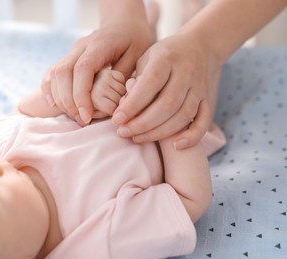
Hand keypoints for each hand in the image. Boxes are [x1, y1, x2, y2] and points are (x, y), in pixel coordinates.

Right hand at [41, 5, 151, 124]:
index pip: (83, 70)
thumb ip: (124, 76)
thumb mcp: (138, 56)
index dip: (81, 95)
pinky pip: (52, 73)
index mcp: (100, 45)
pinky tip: (54, 105)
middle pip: (63, 72)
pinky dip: (50, 89)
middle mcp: (82, 46)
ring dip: (60, 98)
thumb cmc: (135, 39)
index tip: (86, 116)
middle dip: (68, 100)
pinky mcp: (69, 57)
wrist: (124, 22)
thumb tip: (114, 102)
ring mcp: (73, 51)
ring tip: (74, 116)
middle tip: (81, 120)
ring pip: (56, 73)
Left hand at [112, 32, 219, 148]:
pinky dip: (192, 136)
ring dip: (159, 132)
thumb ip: (137, 80)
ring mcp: (199, 87)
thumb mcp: (147, 58)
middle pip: (167, 104)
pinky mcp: (208, 99)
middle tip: (122, 133)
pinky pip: (204, 121)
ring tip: (137, 138)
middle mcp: (186, 72)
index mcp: (167, 58)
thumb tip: (123, 107)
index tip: (116, 119)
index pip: (150, 84)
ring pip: (183, 115)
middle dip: (142, 123)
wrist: (201, 45)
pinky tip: (175, 146)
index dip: (133, 104)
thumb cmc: (164, 55)